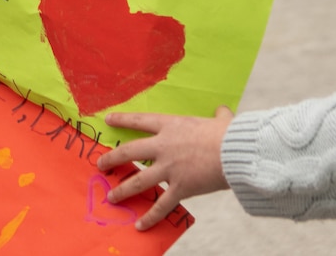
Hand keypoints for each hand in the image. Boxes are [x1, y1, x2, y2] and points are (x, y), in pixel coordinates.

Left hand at [98, 107, 231, 228]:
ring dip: (123, 190)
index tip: (108, 120)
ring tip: (111, 196)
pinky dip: (150, 216)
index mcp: (171, 125)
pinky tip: (139, 225)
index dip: (122, 120)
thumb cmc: (229, 134)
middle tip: (101, 164)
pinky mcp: (180, 188)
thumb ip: (218, 116)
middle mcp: (164, 146)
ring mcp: (169, 168)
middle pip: (129, 152)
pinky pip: (161, 205)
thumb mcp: (221, 120)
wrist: (234, 153)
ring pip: (138, 181)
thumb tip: (223, 111)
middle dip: (113, 158)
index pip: (140, 121)